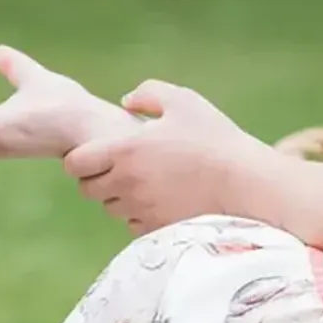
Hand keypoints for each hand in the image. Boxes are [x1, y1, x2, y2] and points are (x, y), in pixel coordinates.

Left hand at [63, 81, 260, 232]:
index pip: (75, 163)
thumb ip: (149, 94)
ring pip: (111, 208)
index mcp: (124, 151)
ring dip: (120, 197)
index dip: (82, 158)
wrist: (247, 183)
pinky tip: (161, 199)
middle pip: (88, 189)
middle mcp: (126, 183)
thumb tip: (126, 101)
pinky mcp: (156, 228)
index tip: (100, 153)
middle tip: (122, 168)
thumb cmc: (215, 139)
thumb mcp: (184, 102)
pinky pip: (133, 224)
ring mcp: (140, 208)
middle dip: (98, 179)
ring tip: (147, 182)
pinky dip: (140, 214)